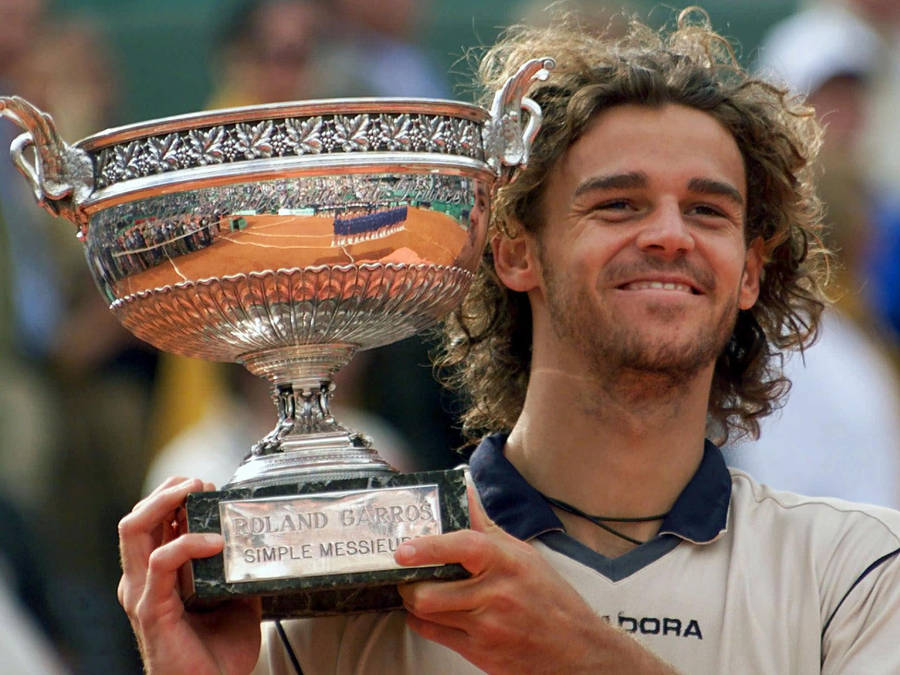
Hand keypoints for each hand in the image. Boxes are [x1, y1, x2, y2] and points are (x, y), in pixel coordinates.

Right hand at [118, 477, 261, 674]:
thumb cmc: (218, 653)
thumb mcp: (234, 596)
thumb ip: (236, 566)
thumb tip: (257, 535)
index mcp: (157, 576)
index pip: (152, 521)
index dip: (175, 495)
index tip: (207, 485)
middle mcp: (142, 580)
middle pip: (136, 518)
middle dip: (167, 490)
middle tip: (198, 481)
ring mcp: (143, 594)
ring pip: (135, 530)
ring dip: (166, 502)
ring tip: (196, 493)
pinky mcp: (151, 610)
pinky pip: (160, 562)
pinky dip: (186, 542)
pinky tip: (214, 541)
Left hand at [395, 485, 676, 673]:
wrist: (576, 649)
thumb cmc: (549, 597)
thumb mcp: (522, 554)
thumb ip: (484, 525)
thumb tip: (461, 490)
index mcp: (507, 562)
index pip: (463, 547)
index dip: (429, 547)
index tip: (403, 549)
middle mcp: (496, 594)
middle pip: (430, 591)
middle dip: (409, 582)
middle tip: (406, 572)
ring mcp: (486, 627)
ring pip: (426, 613)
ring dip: (413, 601)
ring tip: (418, 589)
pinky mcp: (479, 652)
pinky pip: (434, 634)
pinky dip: (423, 621)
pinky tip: (430, 612)